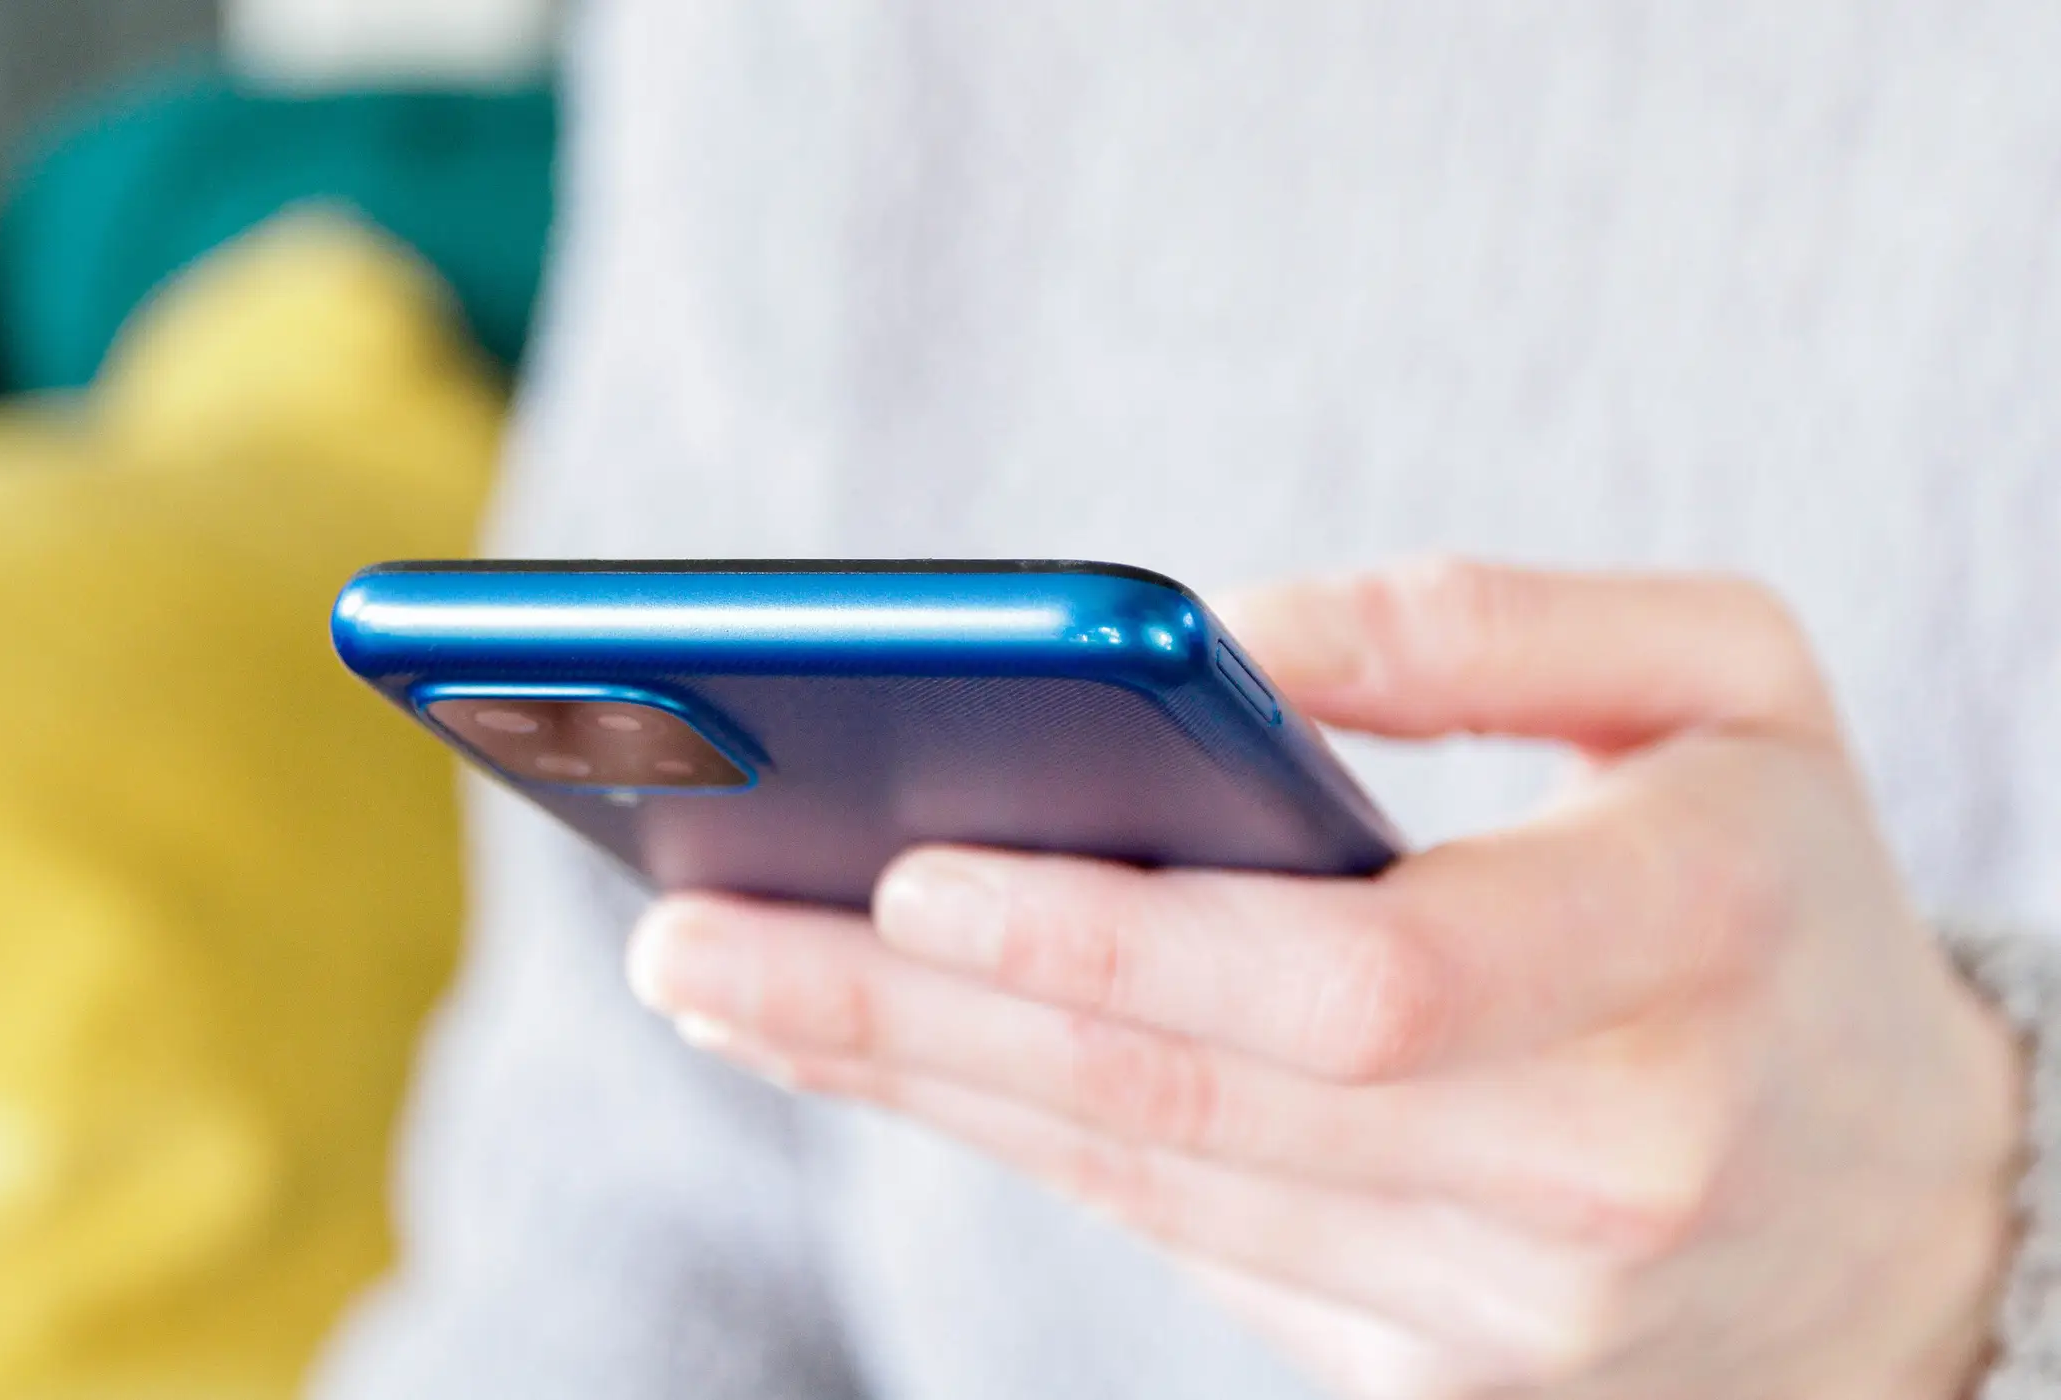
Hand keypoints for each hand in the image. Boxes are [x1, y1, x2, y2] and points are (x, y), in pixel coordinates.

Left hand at [628, 559, 2022, 1399]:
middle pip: (1180, 1105)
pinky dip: (1012, 1135)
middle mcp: (1584, 1179)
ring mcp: (1493, 1315)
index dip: (1117, 935)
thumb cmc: (1781, 889)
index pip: (1354, 988)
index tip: (909, 867)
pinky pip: (1169, 1237)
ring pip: (1141, 1184)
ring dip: (915, 1080)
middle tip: (686, 937)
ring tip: (724, 982)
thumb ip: (1491, 622)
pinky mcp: (1417, 1376)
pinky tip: (881, 1054)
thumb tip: (1221, 635)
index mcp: (1675, 959)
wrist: (1902, 1196)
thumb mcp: (1729, 677)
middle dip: (907, 1017)